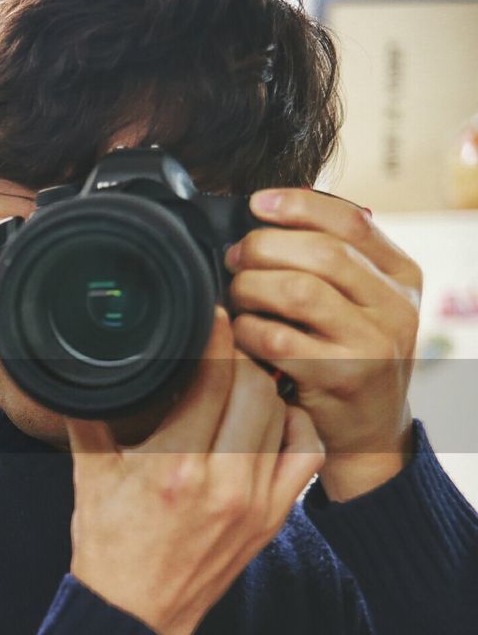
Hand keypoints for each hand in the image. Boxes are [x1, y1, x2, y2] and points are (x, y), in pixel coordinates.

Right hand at [66, 310, 324, 634]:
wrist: (135, 615)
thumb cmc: (107, 545)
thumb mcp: (90, 473)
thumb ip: (90, 414)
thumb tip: (83, 365)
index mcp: (172, 467)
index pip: (210, 376)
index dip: (213, 334)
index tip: (207, 314)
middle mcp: (221, 483)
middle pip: (254, 385)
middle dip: (239, 354)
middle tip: (223, 342)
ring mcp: (255, 502)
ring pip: (282, 413)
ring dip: (265, 384)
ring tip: (242, 373)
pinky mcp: (274, 518)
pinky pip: (307, 453)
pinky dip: (295, 424)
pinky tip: (270, 415)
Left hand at [226, 189, 420, 499]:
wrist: (369, 431)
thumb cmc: (347, 356)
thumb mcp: (358, 304)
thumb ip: (330, 263)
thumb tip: (265, 215)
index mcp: (402, 274)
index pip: (352, 220)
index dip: (298, 204)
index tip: (256, 203)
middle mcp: (397, 304)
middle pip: (321, 252)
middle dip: (263, 247)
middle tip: (233, 258)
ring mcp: (375, 342)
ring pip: (298, 291)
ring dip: (251, 287)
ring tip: (235, 295)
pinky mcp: (344, 377)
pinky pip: (279, 339)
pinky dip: (247, 330)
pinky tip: (240, 333)